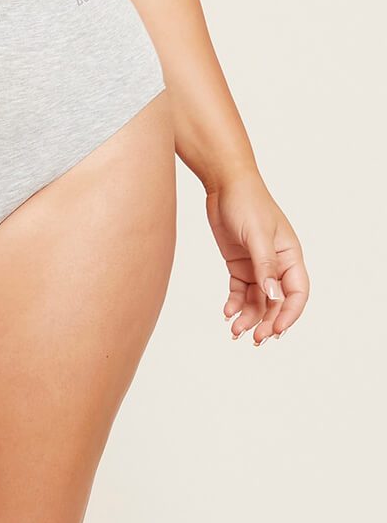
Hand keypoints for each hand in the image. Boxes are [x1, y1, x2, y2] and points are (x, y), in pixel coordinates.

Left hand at [204, 170, 309, 344]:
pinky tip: (227, 313)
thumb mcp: (256, 233)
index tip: (277, 331)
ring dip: (249, 317)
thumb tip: (274, 295)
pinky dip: (235, 303)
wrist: (223, 183)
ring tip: (235, 331)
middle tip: (255, 339)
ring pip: (258, 299)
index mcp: (290, 256)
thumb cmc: (246, 201)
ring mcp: (257, 265)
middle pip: (277, 301)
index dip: (289, 314)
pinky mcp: (239, 263)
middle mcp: (276, 263)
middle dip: (268, 322)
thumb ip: (265, 265)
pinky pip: (240, 290)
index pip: (297, 292)